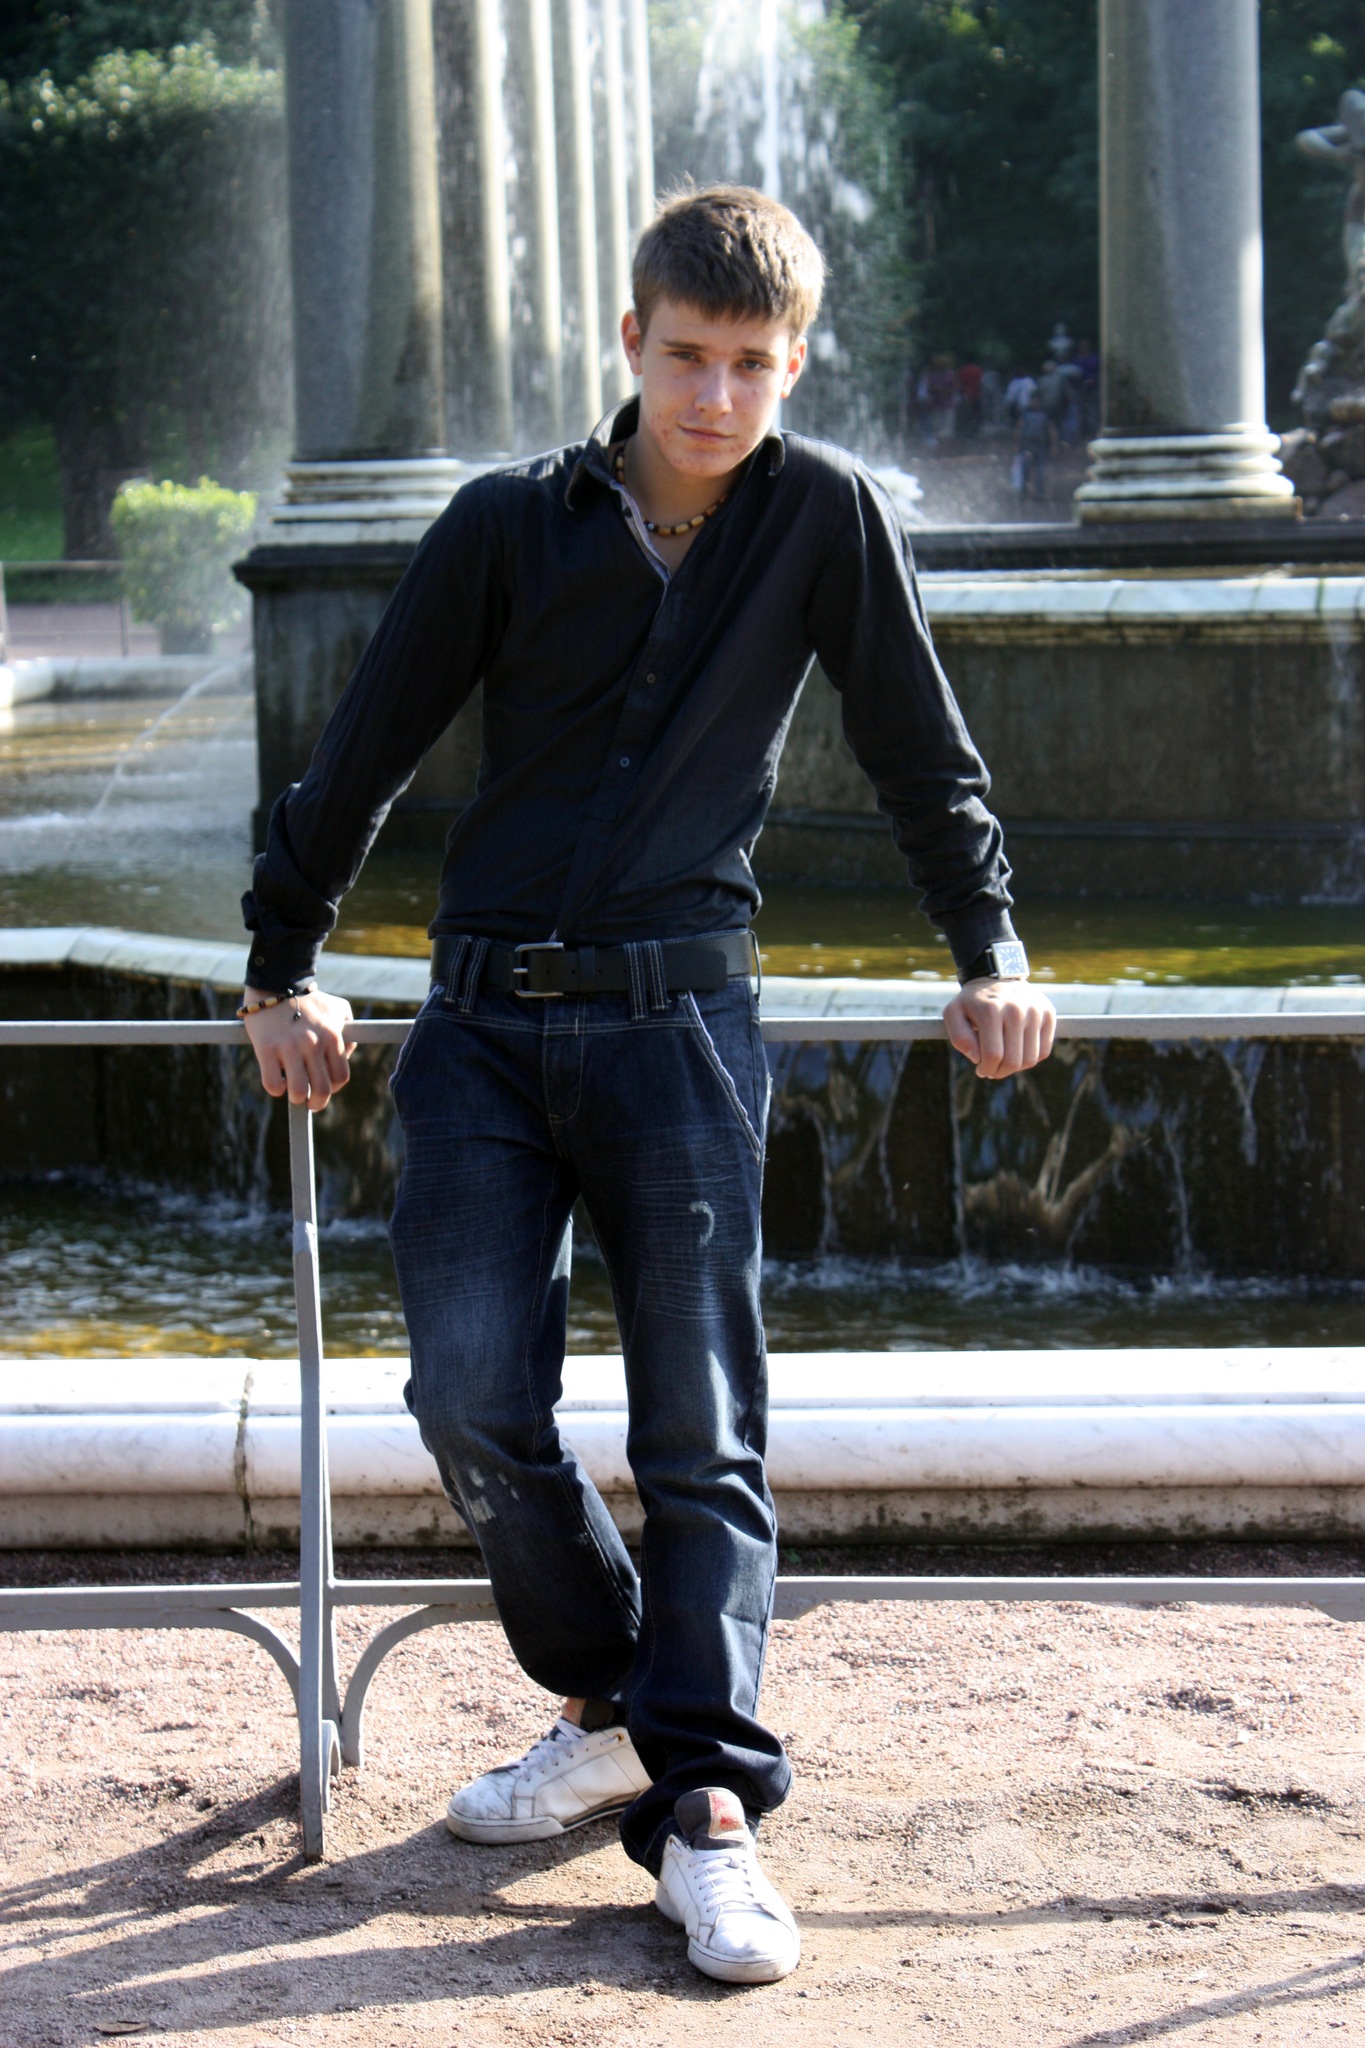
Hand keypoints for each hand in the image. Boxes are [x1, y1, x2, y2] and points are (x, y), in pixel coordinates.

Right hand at [241, 985, 355, 1111]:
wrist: (276, 980)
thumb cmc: (309, 998)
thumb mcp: (338, 1009)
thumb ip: (348, 1033)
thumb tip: (344, 1058)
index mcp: (332, 1036)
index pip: (340, 1077)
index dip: (333, 1088)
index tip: (325, 1089)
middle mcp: (313, 1044)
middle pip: (323, 1090)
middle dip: (317, 1102)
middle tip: (310, 1101)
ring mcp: (289, 1047)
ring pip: (299, 1091)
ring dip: (296, 1098)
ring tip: (293, 1093)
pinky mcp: (266, 1048)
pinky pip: (273, 1084)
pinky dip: (276, 1089)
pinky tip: (277, 1080)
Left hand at [943, 977, 1055, 1080]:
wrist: (998, 977)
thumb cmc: (973, 1002)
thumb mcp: (954, 1014)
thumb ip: (960, 1038)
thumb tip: (978, 1058)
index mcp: (991, 1011)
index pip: (993, 1055)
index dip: (986, 1069)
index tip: (981, 1070)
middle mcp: (1016, 1010)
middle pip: (1014, 1061)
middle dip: (1000, 1072)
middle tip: (992, 1070)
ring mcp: (1035, 1011)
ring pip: (1030, 1059)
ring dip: (1016, 1067)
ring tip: (1004, 1061)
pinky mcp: (1048, 1014)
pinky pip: (1044, 1051)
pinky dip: (1030, 1057)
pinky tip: (1018, 1051)